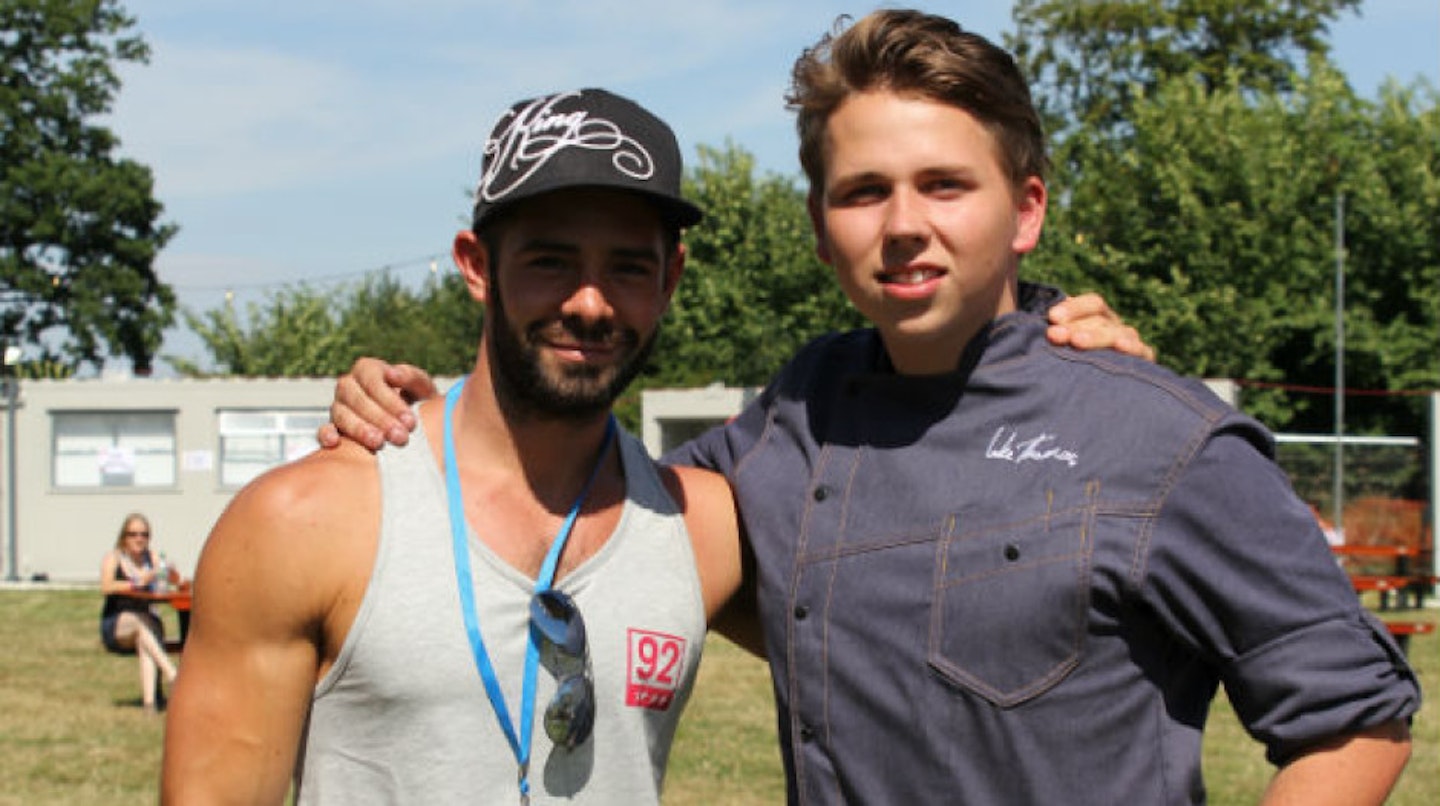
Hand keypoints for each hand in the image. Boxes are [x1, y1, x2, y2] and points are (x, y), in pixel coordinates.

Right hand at [316, 359, 438, 450]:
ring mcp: (339, 406)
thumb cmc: (416, 400)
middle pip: (357, 398)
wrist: (410, 421)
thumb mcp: (421, 386)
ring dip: (359, 429)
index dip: (390, 400)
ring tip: (379, 443)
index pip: (372, 380)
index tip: (409, 421)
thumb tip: (393, 373)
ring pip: (341, 414)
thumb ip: (411, 377)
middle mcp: (349, 385)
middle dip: (380, 419)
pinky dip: (326, 435)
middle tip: (400, 437)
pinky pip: (323, 429)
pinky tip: (335, 443)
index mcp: (368, 369)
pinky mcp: (334, 426)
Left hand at [1046, 292, 1154, 362]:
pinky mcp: (1142, 361)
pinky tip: (1120, 346)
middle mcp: (1115, 327)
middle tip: (1054, 335)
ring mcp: (1129, 343)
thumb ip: (1055, 335)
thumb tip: (1045, 325)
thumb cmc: (1064, 366)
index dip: (1074, 307)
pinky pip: (1141, 351)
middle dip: (1075, 326)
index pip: (1093, 304)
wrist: (1094, 401)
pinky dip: (1132, 347)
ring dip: (1096, 336)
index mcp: (1098, 318)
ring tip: (1077, 342)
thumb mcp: (1061, 347)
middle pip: (1100, 320)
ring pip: (1117, 334)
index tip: (1052, 317)